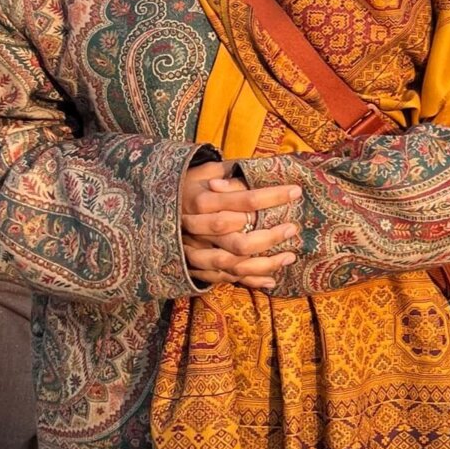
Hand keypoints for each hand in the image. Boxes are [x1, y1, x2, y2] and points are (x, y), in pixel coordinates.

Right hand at [180, 160, 302, 290]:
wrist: (153, 208)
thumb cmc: (188, 184)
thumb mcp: (205, 171)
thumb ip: (230, 172)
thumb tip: (262, 167)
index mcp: (202, 201)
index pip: (244, 201)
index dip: (272, 197)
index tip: (295, 192)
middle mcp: (197, 230)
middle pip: (239, 240)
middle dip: (270, 237)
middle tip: (293, 228)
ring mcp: (194, 252)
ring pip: (234, 264)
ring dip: (264, 264)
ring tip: (290, 257)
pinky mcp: (194, 267)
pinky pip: (224, 279)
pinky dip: (249, 281)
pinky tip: (271, 279)